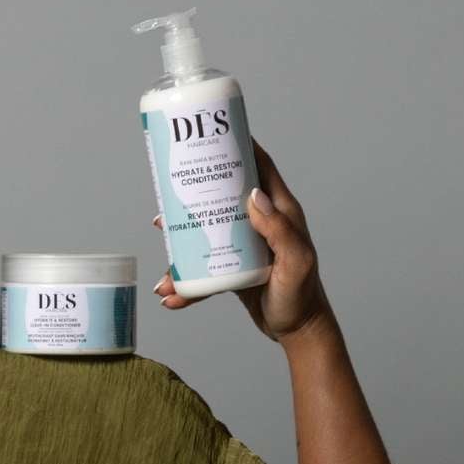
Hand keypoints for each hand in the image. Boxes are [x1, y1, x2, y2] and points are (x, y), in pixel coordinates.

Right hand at [154, 142, 334, 344]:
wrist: (296, 331)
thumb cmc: (302, 296)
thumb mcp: (295, 262)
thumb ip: (279, 229)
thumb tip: (253, 194)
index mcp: (279, 211)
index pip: (258, 166)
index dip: (238, 144)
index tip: (210, 131)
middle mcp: (261, 221)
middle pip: (223, 192)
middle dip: (195, 189)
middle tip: (168, 189)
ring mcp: (245, 242)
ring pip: (207, 228)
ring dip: (181, 237)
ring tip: (161, 241)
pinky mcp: (233, 264)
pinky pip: (204, 264)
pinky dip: (186, 278)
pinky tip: (171, 293)